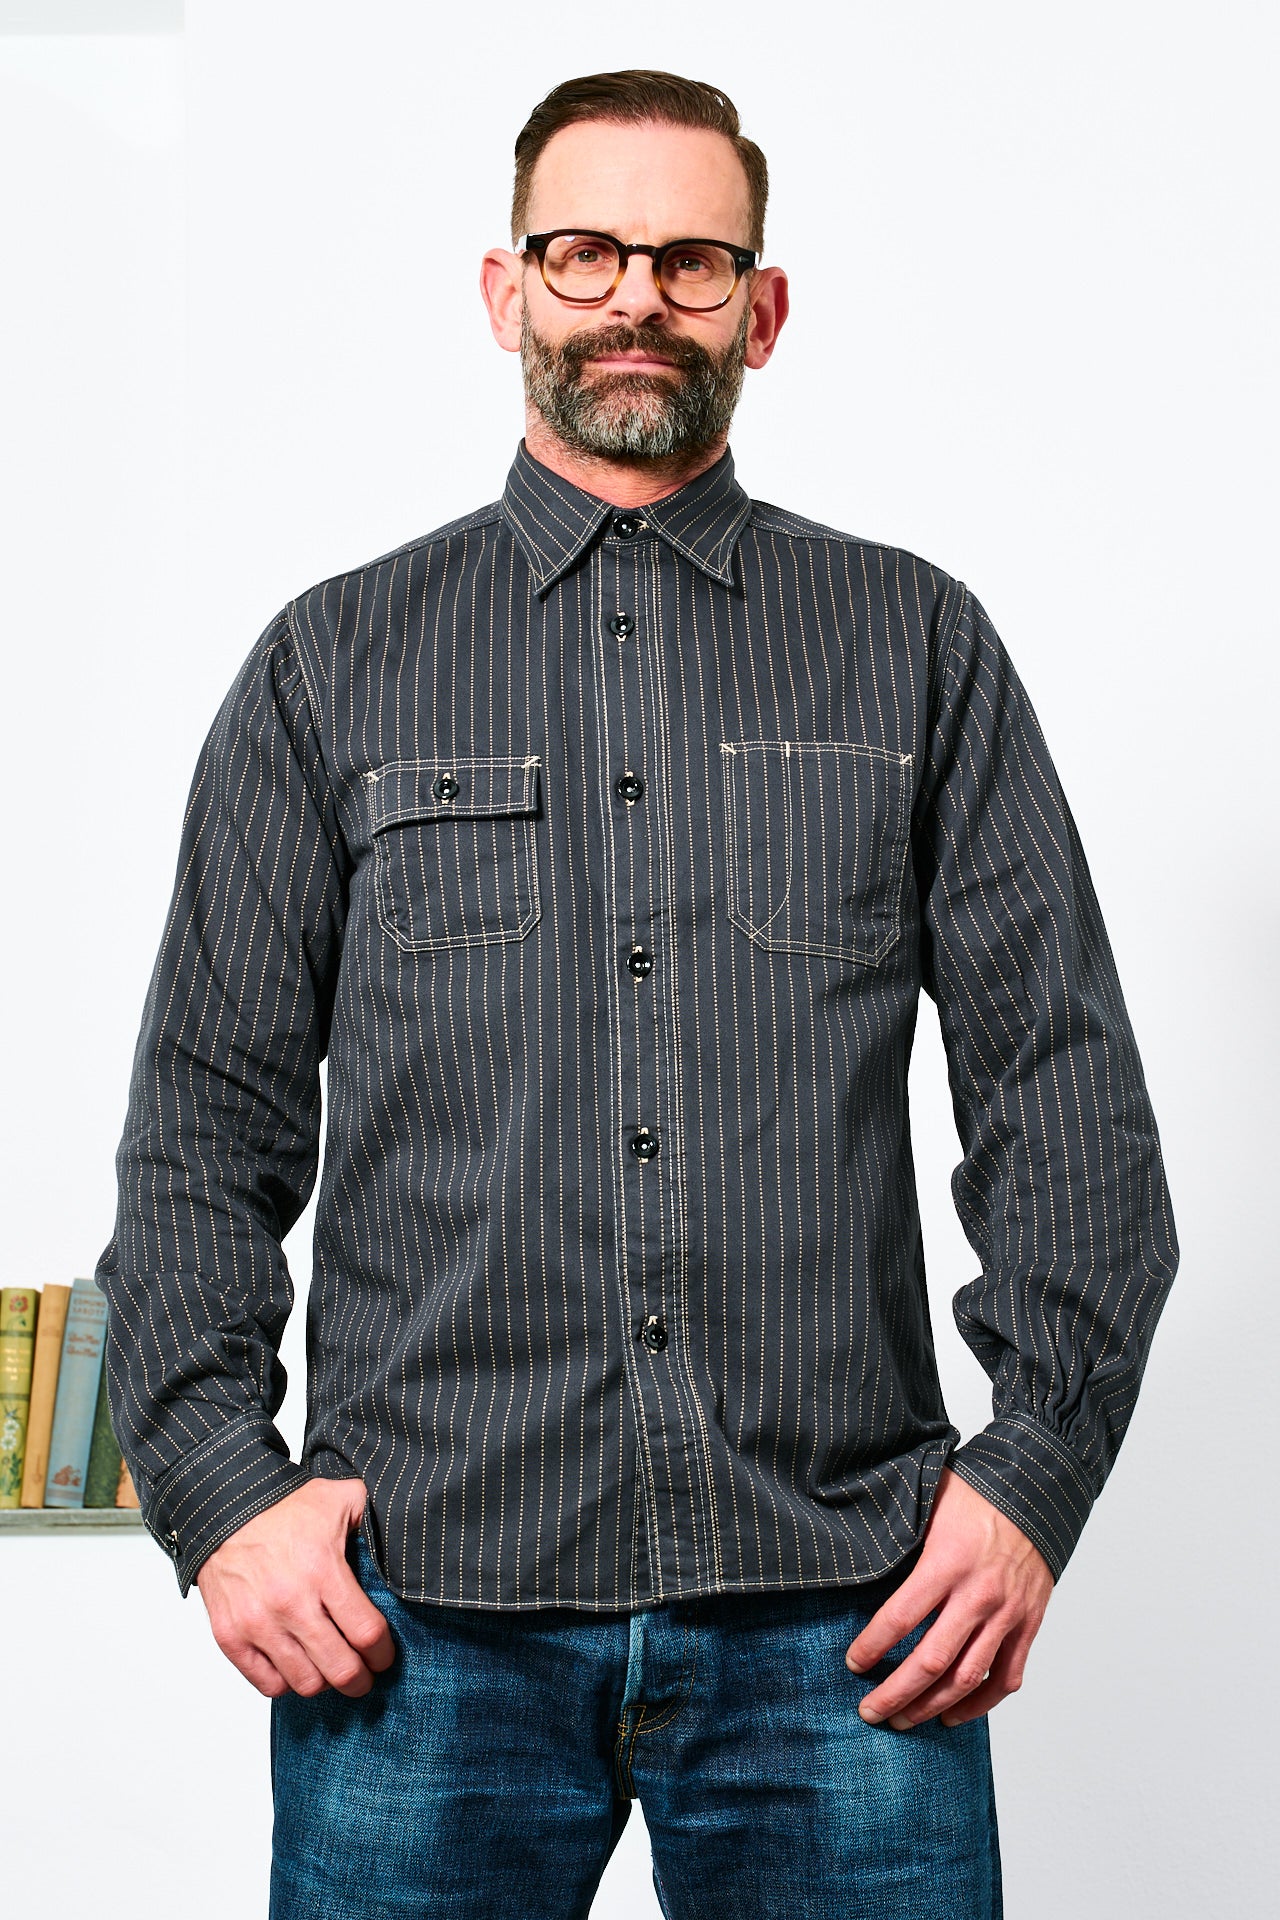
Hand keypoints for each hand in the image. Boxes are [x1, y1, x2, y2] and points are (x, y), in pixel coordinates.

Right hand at [195, 1476, 395, 1699]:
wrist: (224, 1513)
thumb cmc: (284, 1509)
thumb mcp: (339, 1498)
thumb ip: (374, 1514)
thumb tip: (403, 1532)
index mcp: (323, 1570)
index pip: (367, 1634)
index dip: (383, 1653)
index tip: (385, 1655)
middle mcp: (290, 1603)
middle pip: (341, 1669)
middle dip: (361, 1679)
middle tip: (365, 1674)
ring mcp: (258, 1624)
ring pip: (306, 1683)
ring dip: (325, 1682)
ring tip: (330, 1669)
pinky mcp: (231, 1637)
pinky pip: (269, 1685)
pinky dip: (287, 1682)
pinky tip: (297, 1664)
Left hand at [845, 1466, 1053, 1729]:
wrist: (1037, 1493)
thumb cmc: (975, 1495)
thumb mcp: (930, 1503)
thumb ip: (900, 1533)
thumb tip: (855, 1552)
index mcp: (947, 1562)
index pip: (900, 1617)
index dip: (872, 1646)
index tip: (852, 1663)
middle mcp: (978, 1595)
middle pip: (931, 1661)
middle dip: (895, 1693)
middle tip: (869, 1711)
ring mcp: (1007, 1614)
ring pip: (966, 1679)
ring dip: (931, 1707)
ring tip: (903, 1720)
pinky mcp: (1028, 1624)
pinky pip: (1005, 1678)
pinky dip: (979, 1705)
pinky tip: (953, 1716)